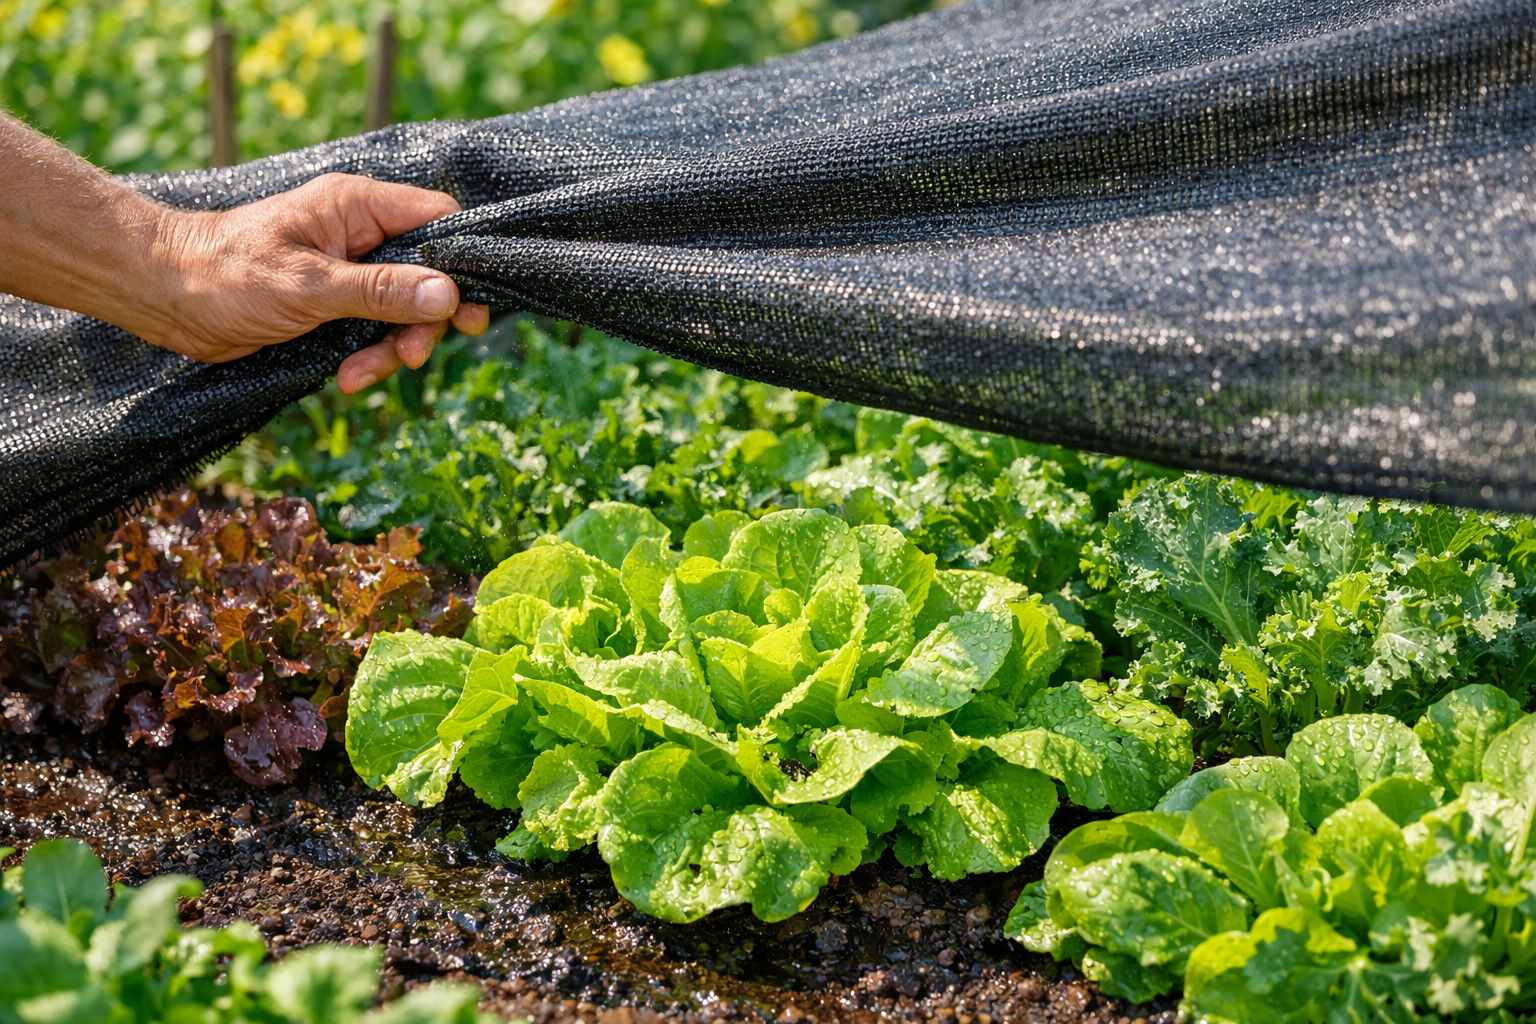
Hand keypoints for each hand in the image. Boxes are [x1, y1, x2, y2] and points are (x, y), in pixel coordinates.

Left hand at [142, 172, 487, 391]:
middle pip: (430, 274)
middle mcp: (360, 232)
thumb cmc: (224, 275)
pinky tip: (345, 377)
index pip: (438, 218)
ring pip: (404, 309)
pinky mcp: (335, 301)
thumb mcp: (309, 286)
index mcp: (357, 206)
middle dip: (422, 322)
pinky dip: (368, 356)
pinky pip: (374, 329)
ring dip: (391, 348)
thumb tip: (449, 294)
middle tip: (409, 357)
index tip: (470, 313)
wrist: (162, 296)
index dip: (463, 263)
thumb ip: (382, 290)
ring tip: (358, 376)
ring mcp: (349, 268)